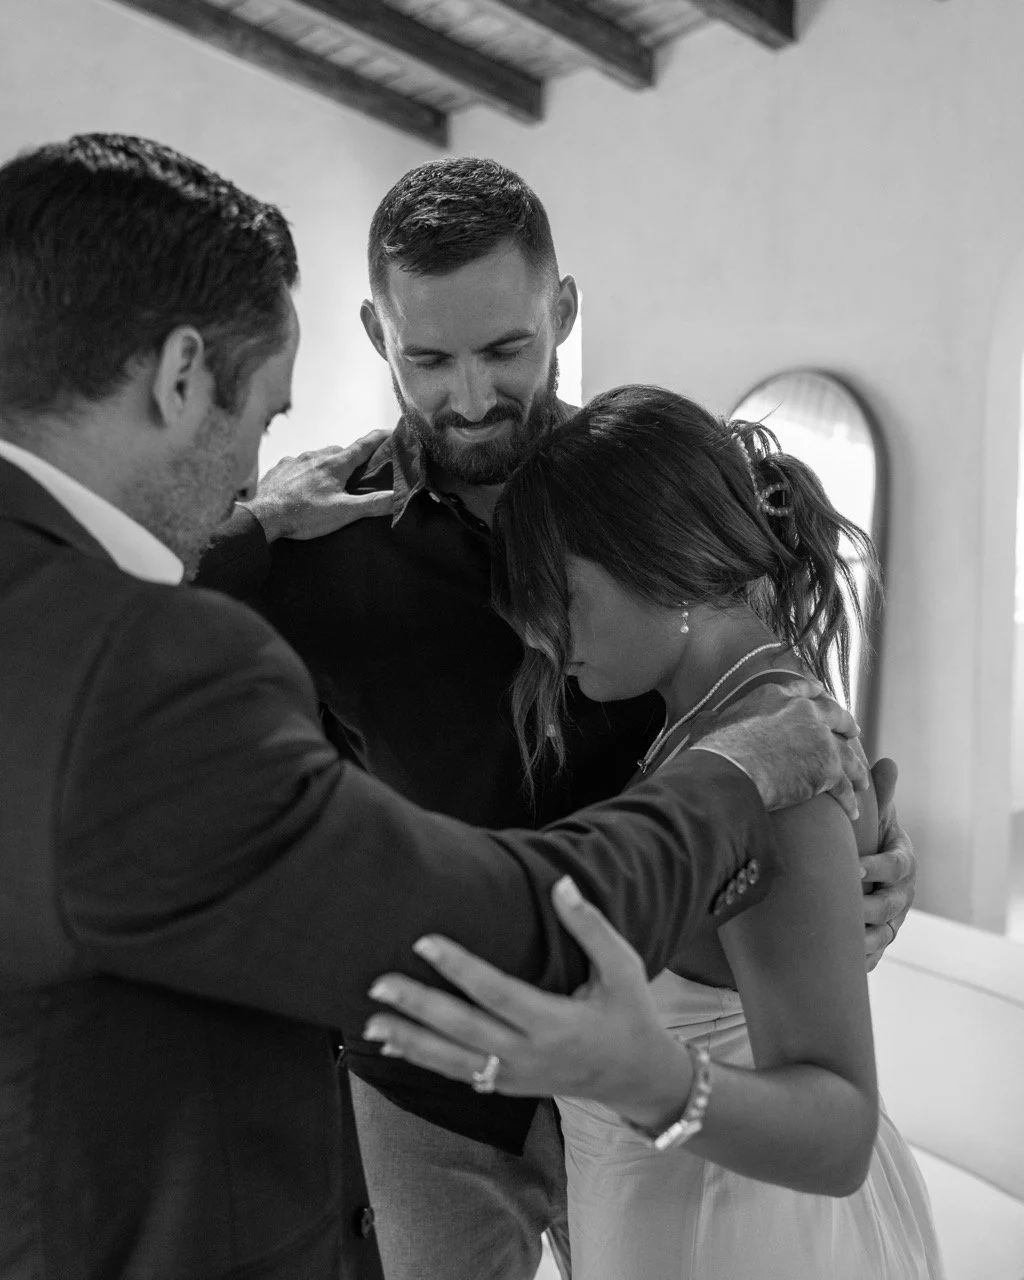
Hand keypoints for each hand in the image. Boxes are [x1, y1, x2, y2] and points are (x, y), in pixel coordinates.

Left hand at [242, 430, 393, 541]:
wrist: (263, 517)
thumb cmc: (305, 514)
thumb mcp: (344, 512)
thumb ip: (374, 504)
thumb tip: (399, 496)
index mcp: (335, 464)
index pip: (364, 444)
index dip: (381, 437)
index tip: (393, 432)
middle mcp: (316, 456)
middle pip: (341, 452)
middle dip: (352, 459)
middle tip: (359, 474)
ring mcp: (296, 460)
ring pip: (319, 457)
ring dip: (328, 466)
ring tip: (329, 486)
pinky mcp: (280, 469)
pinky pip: (298, 465)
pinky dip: (306, 472)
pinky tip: (304, 488)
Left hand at [362, 877, 693, 1131]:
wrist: (637, 1077)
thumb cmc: (629, 1013)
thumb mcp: (623, 968)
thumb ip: (590, 927)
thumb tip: (561, 884)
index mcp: (555, 1022)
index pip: (496, 993)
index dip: (459, 968)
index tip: (424, 942)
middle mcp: (529, 1054)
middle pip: (463, 1030)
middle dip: (418, 1007)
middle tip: (378, 982)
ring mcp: (514, 1076)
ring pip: (451, 1060)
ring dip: (409, 1040)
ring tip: (369, 1020)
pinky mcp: (506, 1086)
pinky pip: (458, 1073)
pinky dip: (422, 1059)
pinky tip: (391, 1042)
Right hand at [693, 680, 868, 820]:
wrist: (732, 770)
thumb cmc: (716, 749)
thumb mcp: (710, 724)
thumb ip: (714, 719)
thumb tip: (705, 720)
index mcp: (775, 696)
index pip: (802, 689)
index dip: (814, 693)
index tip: (822, 694)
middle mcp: (803, 711)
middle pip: (835, 715)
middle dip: (846, 725)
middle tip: (854, 733)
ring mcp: (819, 738)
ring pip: (848, 754)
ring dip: (856, 770)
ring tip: (861, 782)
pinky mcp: (828, 767)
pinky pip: (845, 786)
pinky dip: (850, 800)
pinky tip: (852, 811)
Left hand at [861, 758, 915, 970]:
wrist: (862, 866)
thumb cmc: (865, 835)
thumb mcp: (874, 815)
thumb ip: (880, 794)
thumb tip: (887, 762)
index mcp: (902, 862)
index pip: (896, 867)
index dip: (877, 868)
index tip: (854, 866)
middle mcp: (901, 894)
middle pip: (890, 906)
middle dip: (867, 908)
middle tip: (842, 907)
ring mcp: (891, 920)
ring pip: (883, 935)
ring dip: (863, 939)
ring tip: (841, 939)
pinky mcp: (877, 939)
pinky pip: (872, 956)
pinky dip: (859, 961)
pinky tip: (841, 963)